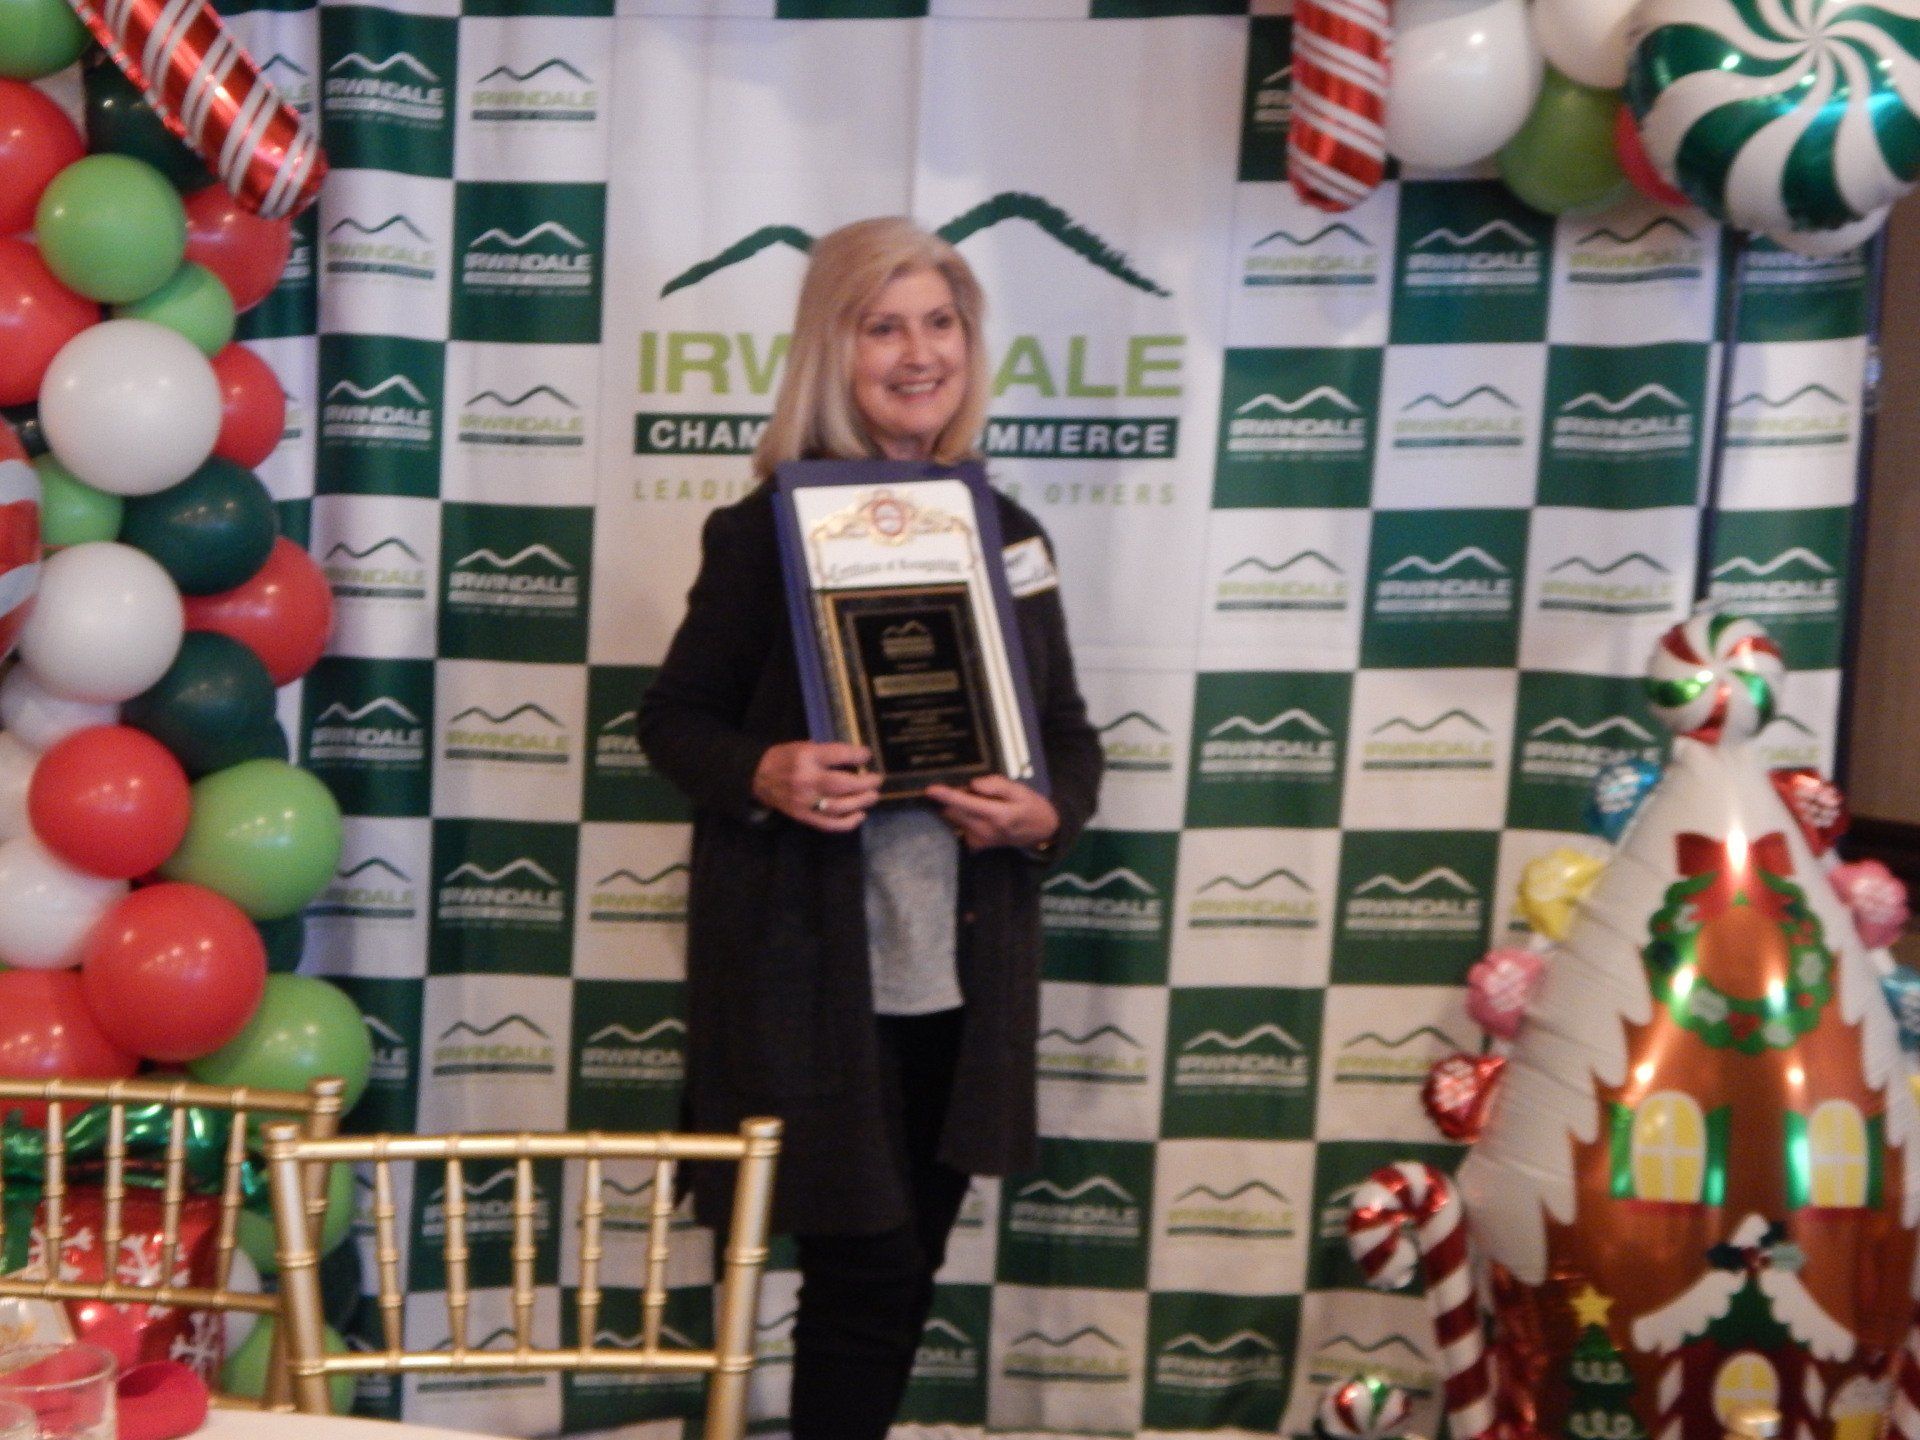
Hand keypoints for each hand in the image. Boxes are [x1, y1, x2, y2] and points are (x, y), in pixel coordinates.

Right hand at [753, 741, 880, 831]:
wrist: (758, 778)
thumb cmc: (785, 758)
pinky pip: (829, 824)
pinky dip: (848, 822)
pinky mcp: (804, 817)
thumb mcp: (803, 746)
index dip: (857, 756)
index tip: (868, 756)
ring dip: (860, 803)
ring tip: (873, 797)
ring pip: (839, 806)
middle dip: (864, 783)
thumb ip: (827, 753)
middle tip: (877, 780)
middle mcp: (806, 780)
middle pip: (841, 784)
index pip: (837, 755)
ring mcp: (805, 801)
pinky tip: (860, 815)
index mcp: (806, 757)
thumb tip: (857, 759)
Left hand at [923, 775, 1059, 852]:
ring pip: (955, 819)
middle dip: (952, 798)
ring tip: (979, 802)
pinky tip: (978, 814)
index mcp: (997, 815)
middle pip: (954, 812)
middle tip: (969, 789)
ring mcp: (979, 840)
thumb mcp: (1020, 790)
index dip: (946, 795)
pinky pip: (960, 827)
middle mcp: (985, 830)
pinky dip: (963, 817)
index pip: (965, 803)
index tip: (930, 790)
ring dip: (958, 807)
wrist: (1042, 832)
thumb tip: (974, 784)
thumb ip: (997, 785)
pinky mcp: (976, 845)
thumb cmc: (1031, 807)